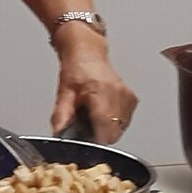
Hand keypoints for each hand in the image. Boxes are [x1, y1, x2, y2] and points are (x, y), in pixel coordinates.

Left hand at [50, 28, 136, 142]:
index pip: (105, 128)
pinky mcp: (132, 100)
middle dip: (99, 134)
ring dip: (107, 128)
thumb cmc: (76, 69)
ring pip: (120, 129)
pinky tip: (103, 111)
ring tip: (94, 113)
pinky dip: (114, 122)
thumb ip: (61, 115)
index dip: (94, 139)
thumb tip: (59, 134)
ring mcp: (128, 97)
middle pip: (113, 132)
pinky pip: (125, 122)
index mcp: (101, 91)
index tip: (85, 138)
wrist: (88, 53)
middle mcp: (118, 94)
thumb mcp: (64, 93)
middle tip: (86, 122)